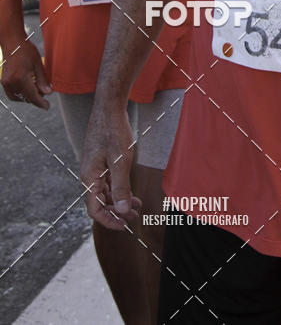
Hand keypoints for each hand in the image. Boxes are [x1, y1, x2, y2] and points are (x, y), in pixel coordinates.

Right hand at [1, 40, 51, 108]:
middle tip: (44, 91)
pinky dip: (20, 93)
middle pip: (26, 98)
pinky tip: (28, 86)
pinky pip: (12, 93)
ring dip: (28, 96)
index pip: (32, 96)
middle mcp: (11, 83)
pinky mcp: (3, 81)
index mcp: (21, 79)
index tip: (47, 107)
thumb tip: (48, 93)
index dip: (41, 103)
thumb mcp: (38, 65)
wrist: (12, 43)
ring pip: (18, 97)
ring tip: (36, 86)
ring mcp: (5, 83)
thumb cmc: (27, 51)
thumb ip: (43, 80)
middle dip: (36, 97)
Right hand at [81, 107, 140, 230]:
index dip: (109, 221)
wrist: (109, 107)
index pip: (95, 210)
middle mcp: (89, 175)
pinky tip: (131, 192)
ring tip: (137, 206)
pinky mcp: (101, 161)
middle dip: (116, 213)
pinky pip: (107, 182)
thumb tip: (121, 211)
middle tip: (135, 216)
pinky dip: (119, 190)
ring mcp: (95, 168)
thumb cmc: (113, 131)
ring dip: (119, 202)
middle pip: (100, 203)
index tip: (124, 227)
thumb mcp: (120, 161)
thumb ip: (121, 187)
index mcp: (89, 178)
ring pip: (105, 193)